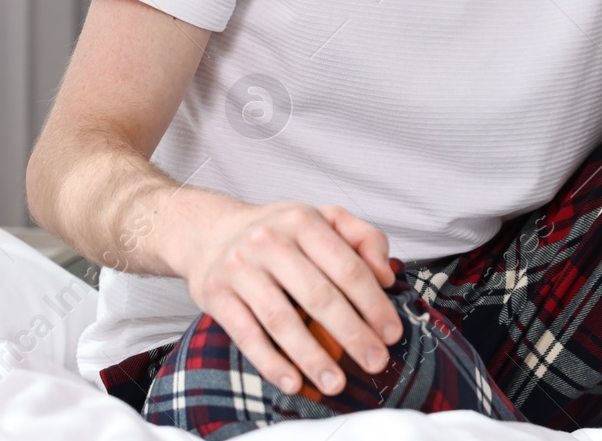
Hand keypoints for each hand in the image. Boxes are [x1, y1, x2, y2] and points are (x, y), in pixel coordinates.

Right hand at [180, 200, 401, 396]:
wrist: (209, 232)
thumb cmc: (278, 232)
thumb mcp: (322, 218)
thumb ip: (363, 238)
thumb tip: (386, 275)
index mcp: (303, 220)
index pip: (347, 267)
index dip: (374, 304)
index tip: (392, 333)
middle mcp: (269, 240)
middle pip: (318, 296)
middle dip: (352, 335)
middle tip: (375, 362)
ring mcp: (239, 267)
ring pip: (282, 320)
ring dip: (313, 357)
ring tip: (336, 384)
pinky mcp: (215, 294)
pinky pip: (247, 335)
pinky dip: (271, 363)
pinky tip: (294, 382)